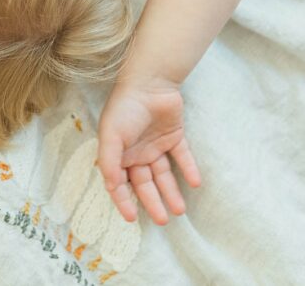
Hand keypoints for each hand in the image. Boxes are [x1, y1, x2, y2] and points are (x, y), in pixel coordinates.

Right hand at [97, 79, 201, 224]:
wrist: (149, 83)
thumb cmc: (124, 109)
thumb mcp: (110, 136)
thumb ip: (109, 162)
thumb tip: (112, 187)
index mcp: (118, 154)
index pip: (120, 183)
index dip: (123, 201)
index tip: (131, 219)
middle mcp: (136, 153)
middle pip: (144, 184)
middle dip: (152, 202)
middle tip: (162, 220)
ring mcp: (156, 145)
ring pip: (164, 175)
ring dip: (171, 192)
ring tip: (180, 210)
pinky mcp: (174, 137)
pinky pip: (182, 157)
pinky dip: (189, 169)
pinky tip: (196, 183)